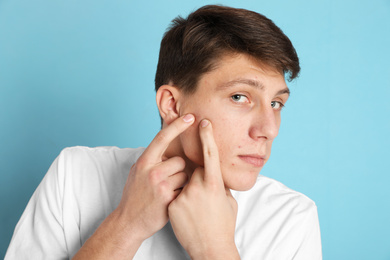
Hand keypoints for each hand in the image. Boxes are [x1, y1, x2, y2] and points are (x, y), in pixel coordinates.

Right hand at [115, 114, 194, 241]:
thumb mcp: (137, 172)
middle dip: (178, 170)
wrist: (129, 222)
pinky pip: (185, 188)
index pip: (162, 137)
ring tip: (168, 192)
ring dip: (181, 182)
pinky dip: (181, 194)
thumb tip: (167, 143)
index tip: (190, 117)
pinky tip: (170, 201)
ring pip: (184, 174)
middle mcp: (151, 171)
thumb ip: (152, 159)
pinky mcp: (169, 198)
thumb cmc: (135, 195)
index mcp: (144, 162)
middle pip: (179, 161)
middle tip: (167, 182)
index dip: (177, 125)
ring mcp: (160, 185)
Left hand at [168, 119, 239, 259]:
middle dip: (198, 178)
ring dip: (188, 190)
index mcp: (215, 184)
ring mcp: (184, 196)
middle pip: (194, 170)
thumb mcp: (228, 202)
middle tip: (204, 198)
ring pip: (184, 182)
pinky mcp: (172, 205)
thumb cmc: (223, 225)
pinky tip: (188, 215)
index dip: (207, 136)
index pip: (210, 154)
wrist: (210, 248)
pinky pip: (175, 193)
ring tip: (196, 211)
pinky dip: (180, 200)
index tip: (203, 122)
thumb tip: (216, 172)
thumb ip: (221, 183)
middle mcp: (198, 187)